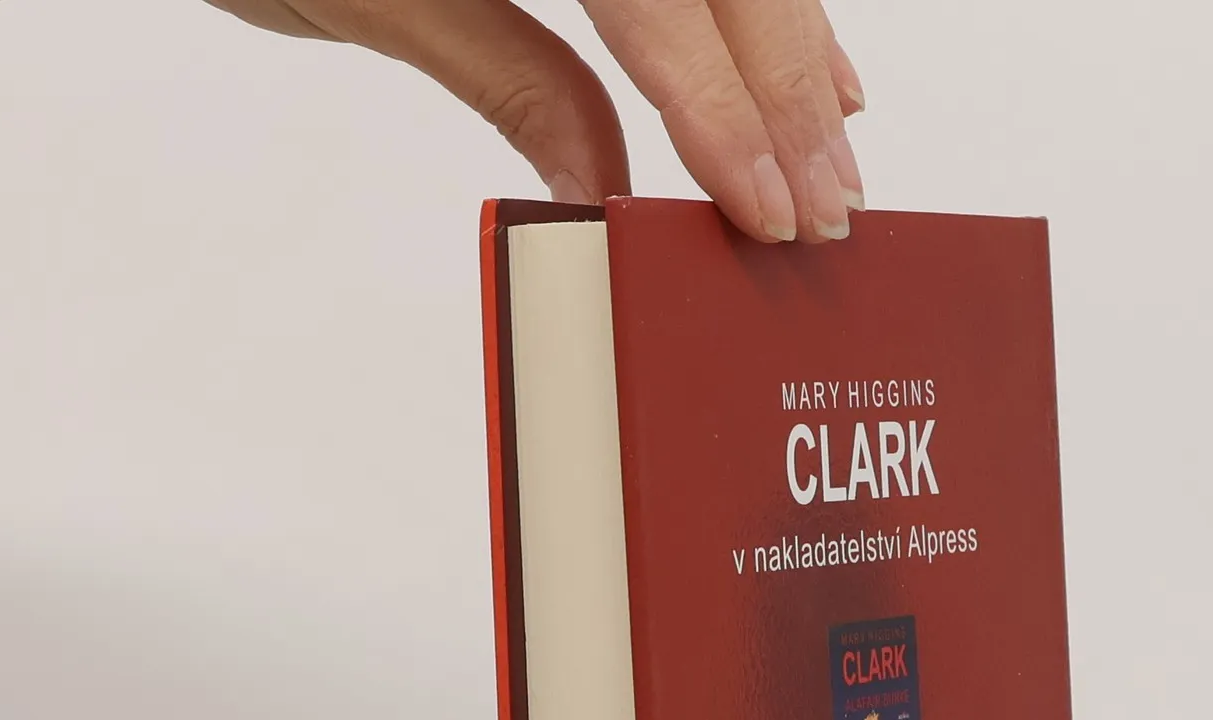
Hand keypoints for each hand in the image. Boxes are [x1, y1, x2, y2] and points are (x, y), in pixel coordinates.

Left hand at [206, 0, 865, 242]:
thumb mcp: (377, 2)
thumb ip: (512, 79)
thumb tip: (603, 183)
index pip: (666, 3)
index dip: (730, 112)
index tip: (770, 207)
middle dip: (787, 89)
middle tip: (827, 202)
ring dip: (794, 47)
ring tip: (835, 144)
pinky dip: (757, 1)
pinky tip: (808, 52)